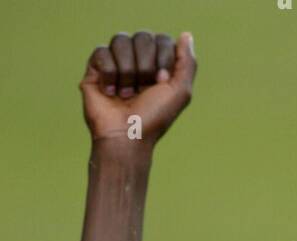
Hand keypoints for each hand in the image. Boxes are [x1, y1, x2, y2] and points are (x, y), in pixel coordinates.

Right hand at [80, 31, 196, 144]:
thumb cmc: (154, 118)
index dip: (163, 60)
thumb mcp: (180, 92)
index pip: (162, 40)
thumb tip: (186, 35)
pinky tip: (110, 93)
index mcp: (158, 63)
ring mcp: (116, 61)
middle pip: (142, 37)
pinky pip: (102, 51)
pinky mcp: (96, 67)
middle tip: (142, 90)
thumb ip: (188, 63)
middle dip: (145, 67)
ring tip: (126, 94)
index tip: (161, 83)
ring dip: (127, 72)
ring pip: (120, 40)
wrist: (127, 137)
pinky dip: (109, 75)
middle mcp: (137, 59)